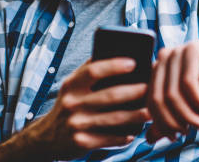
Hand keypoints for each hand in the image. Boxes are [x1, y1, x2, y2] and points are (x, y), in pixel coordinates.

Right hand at [26, 57, 150, 160]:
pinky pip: (108, 139)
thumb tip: (121, 55)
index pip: (94, 70)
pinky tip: (135, 133)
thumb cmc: (69, 104)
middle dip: (133, 91)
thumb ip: (90, 71)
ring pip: (113, 118)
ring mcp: (76, 124)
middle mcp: (72, 103)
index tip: (134, 62)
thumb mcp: (72, 86)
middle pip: (109, 95)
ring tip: (151, 111)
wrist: (46, 137)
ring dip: (135, 115)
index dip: (114, 65)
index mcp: (72, 85)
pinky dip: (123, 136)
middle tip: (150, 88)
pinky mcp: (81, 142)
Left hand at [146, 41, 198, 142]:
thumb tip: (148, 138)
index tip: (175, 136)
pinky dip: (197, 100)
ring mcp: (179, 52)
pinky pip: (188, 82)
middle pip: (157, 97)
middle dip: (172, 120)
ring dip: (186, 114)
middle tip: (188, 131)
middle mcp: (165, 58)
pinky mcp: (195, 50)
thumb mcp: (191, 109)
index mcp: (160, 69)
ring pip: (171, 92)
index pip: (149, 100)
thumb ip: (169, 119)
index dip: (161, 123)